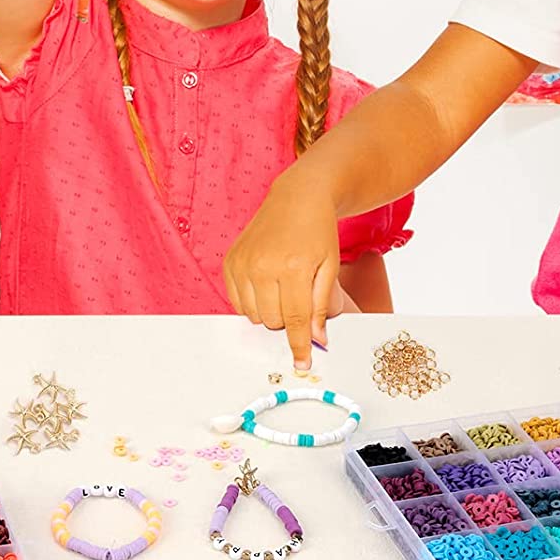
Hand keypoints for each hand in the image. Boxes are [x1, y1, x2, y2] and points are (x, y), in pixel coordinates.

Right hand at [223, 179, 342, 372]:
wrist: (298, 196)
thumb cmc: (318, 231)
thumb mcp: (330, 267)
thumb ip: (321, 305)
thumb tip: (316, 339)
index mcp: (293, 267)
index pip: (295, 320)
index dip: (300, 345)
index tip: (302, 363)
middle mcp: (263, 266)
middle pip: (272, 321)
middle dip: (287, 321)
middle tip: (298, 301)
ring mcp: (243, 263)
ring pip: (253, 315)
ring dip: (269, 312)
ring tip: (283, 289)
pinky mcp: (230, 261)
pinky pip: (237, 301)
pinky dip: (252, 302)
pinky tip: (267, 285)